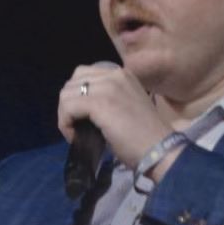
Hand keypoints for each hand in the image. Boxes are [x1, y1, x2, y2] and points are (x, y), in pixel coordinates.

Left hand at [55, 61, 172, 173]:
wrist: (158, 150)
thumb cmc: (144, 137)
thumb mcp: (126, 106)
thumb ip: (107, 98)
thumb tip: (81, 108)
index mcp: (122, 74)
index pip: (85, 74)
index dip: (78, 97)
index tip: (83, 118)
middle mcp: (114, 74)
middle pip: (72, 81)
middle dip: (68, 104)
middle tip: (76, 125)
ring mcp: (107, 87)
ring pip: (66, 94)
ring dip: (65, 115)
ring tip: (75, 132)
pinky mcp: (99, 103)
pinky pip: (67, 108)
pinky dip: (65, 123)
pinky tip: (74, 136)